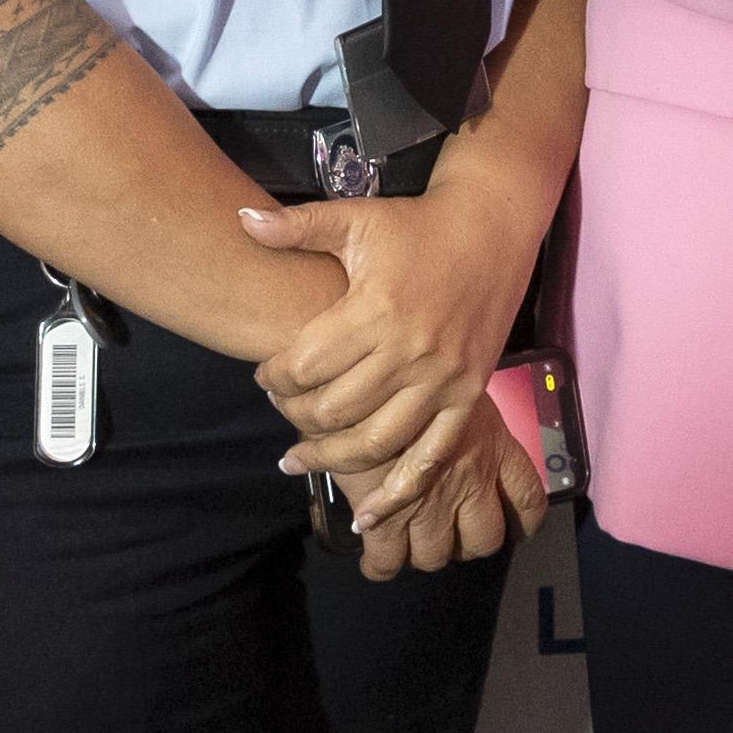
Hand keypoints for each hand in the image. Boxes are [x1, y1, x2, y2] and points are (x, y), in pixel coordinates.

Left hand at [245, 165, 550, 507]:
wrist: (491, 228)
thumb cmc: (416, 225)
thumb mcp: (356, 219)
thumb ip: (297, 227)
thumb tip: (241, 221)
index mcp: (376, 309)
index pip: (305, 365)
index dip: (273, 378)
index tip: (265, 376)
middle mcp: (410, 350)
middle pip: (333, 410)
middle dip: (295, 418)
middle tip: (281, 414)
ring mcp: (443, 380)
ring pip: (376, 443)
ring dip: (331, 461)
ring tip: (299, 461)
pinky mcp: (469, 398)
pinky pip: (430, 457)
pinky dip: (399, 492)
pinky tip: (367, 513)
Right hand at [355, 392, 545, 580]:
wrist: (363, 376)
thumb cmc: (408, 368)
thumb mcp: (452, 385)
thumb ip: (459, 417)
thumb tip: (451, 432)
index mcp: (494, 446)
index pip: (528, 500)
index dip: (523, 523)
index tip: (513, 527)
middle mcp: (471, 480)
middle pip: (484, 540)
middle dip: (465, 544)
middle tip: (448, 532)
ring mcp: (431, 503)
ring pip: (436, 556)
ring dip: (423, 552)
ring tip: (409, 539)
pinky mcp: (389, 518)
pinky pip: (388, 561)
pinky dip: (381, 565)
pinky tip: (376, 556)